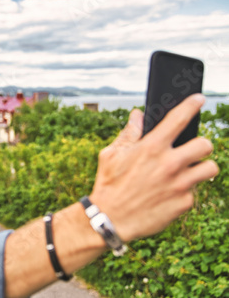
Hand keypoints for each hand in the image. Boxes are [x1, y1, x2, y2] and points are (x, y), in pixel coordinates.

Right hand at [90, 94, 218, 241]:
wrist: (110, 219)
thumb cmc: (109, 184)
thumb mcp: (112, 155)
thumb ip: (129, 134)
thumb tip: (137, 115)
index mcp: (152, 147)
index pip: (179, 118)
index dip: (192, 104)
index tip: (199, 99)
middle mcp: (170, 164)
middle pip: (205, 144)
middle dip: (200, 145)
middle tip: (190, 150)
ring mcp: (180, 185)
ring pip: (211, 168)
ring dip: (201, 168)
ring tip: (189, 172)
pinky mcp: (184, 203)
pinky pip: (194, 192)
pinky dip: (184, 192)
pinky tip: (169, 195)